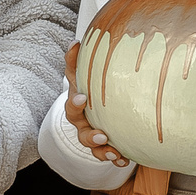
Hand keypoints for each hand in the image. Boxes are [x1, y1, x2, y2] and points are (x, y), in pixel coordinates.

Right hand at [63, 45, 128, 169]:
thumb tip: (85, 36)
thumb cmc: (100, 85)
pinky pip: (104, 154)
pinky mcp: (101, 145)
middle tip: (95, 121)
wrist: (104, 110)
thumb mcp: (97, 69)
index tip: (83, 95)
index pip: (71, 86)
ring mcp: (88, 130)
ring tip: (109, 145)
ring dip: (97, 144)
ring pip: (87, 140)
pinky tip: (124, 158)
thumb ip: (94, 54)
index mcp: (78, 93)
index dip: (74, 92)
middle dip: (82, 118)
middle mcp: (79, 114)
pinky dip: (113, 157)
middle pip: (74, 117)